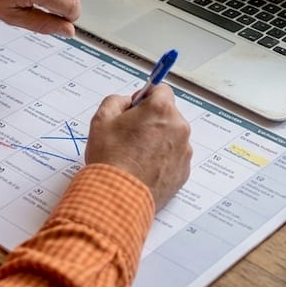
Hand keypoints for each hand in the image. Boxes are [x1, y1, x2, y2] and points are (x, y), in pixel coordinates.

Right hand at [84, 85, 192, 208]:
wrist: (118, 196)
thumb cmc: (110, 158)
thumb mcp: (102, 119)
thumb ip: (116, 101)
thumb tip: (127, 102)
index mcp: (161, 110)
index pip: (161, 89)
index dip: (145, 97)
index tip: (135, 109)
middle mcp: (178, 128)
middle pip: (167, 114)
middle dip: (151, 120)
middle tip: (130, 136)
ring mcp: (184, 151)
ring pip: (171, 137)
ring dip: (157, 140)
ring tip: (135, 156)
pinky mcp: (184, 171)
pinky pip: (173, 157)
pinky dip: (162, 160)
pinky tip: (143, 169)